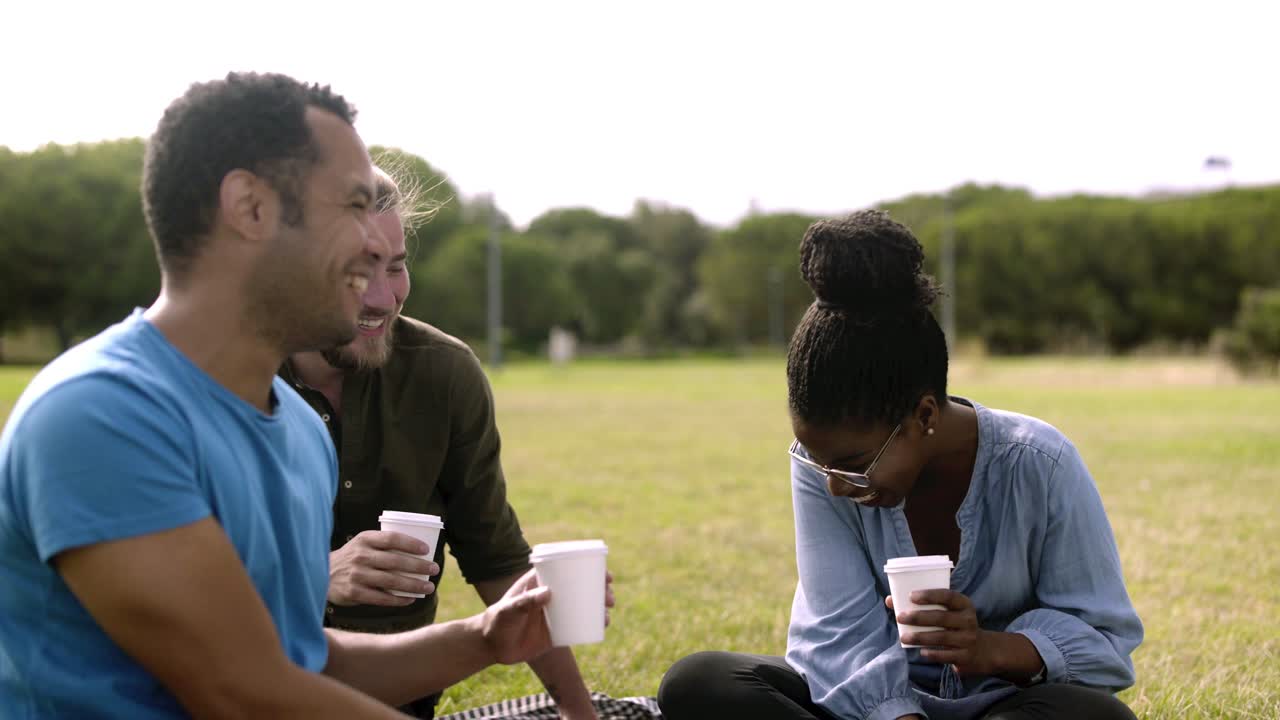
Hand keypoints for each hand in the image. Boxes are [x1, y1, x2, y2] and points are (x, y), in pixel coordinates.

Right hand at [327, 531, 439, 605]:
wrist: (322, 573)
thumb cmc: (352, 557)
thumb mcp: (363, 543)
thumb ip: (383, 545)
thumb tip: (418, 553)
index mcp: (365, 539)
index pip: (392, 538)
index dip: (411, 543)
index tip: (427, 549)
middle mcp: (361, 556)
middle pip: (396, 561)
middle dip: (419, 566)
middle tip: (435, 569)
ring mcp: (357, 575)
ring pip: (392, 581)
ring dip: (413, 585)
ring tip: (428, 588)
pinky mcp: (354, 593)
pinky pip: (382, 598)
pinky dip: (398, 600)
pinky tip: (411, 599)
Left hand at [481, 568, 617, 667]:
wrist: (492, 646)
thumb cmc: (497, 621)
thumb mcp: (509, 609)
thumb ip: (525, 601)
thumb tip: (549, 593)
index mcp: (542, 581)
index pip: (568, 568)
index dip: (589, 567)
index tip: (605, 574)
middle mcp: (552, 594)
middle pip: (581, 586)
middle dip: (600, 589)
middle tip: (609, 597)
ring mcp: (556, 613)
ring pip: (583, 605)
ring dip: (600, 606)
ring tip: (608, 612)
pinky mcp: (556, 631)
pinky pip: (578, 625)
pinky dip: (592, 624)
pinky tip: (603, 625)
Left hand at [887, 590, 995, 675]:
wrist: (983, 650)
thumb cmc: (956, 625)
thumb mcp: (948, 612)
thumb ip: (923, 605)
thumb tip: (890, 600)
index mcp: (964, 605)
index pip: (948, 596)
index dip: (930, 595)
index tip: (911, 596)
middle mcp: (968, 620)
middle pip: (942, 617)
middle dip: (919, 617)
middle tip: (900, 617)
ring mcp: (968, 639)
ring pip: (942, 637)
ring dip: (920, 637)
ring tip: (903, 636)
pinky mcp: (965, 656)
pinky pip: (947, 655)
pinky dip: (933, 653)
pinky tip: (921, 652)